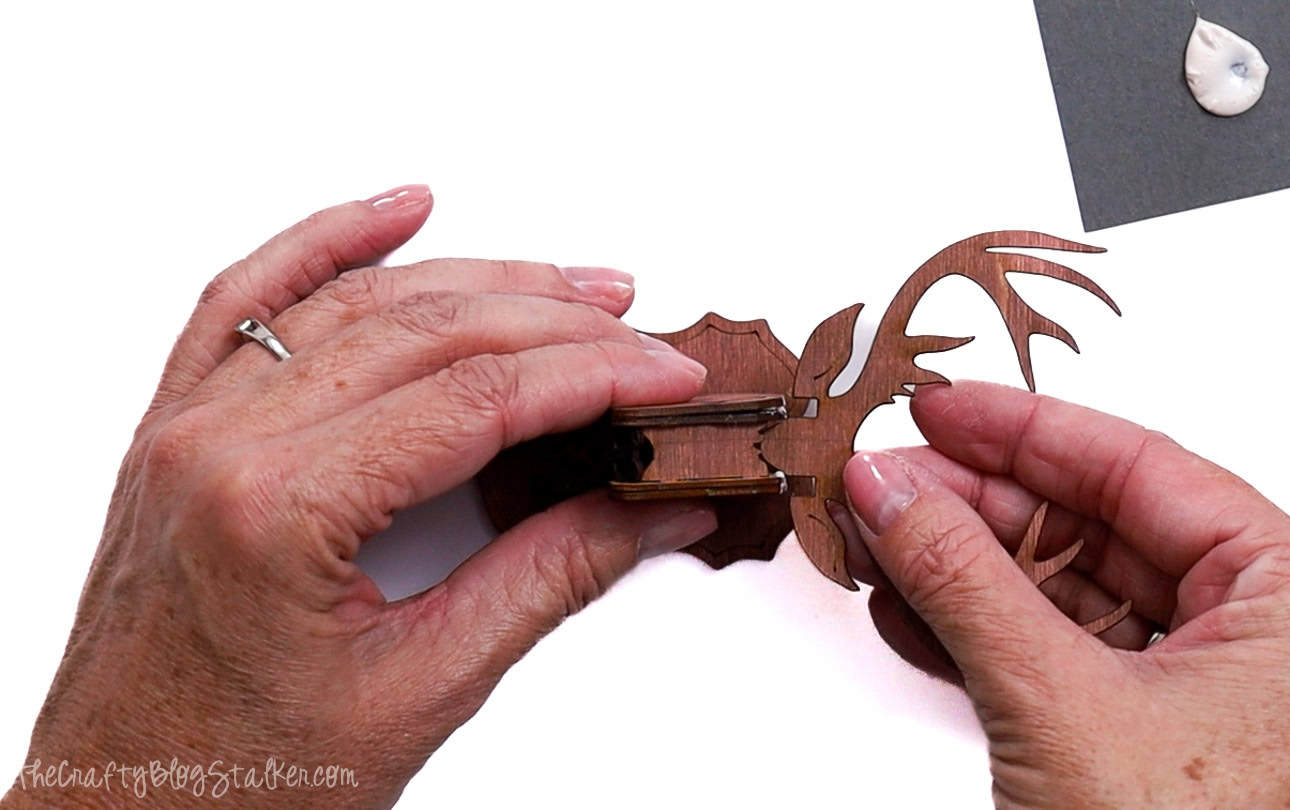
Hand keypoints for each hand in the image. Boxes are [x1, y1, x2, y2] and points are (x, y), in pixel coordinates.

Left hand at [4, 186, 717, 808]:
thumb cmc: (241, 780)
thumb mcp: (423, 689)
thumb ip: (550, 580)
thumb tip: (654, 511)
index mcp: (277, 511)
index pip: (474, 399)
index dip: (590, 376)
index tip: (664, 374)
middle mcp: (218, 446)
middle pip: (425, 333)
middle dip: (553, 321)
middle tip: (640, 332)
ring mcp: (187, 428)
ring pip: (352, 303)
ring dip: (473, 277)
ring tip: (567, 283)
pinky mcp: (176, 430)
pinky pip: (245, 302)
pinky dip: (326, 242)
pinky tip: (396, 209)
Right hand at [842, 382, 1289, 807]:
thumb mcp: (1055, 701)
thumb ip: (964, 578)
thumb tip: (891, 487)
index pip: (1141, 467)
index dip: (1026, 431)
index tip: (939, 408)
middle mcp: (1253, 628)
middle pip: (1093, 522)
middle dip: (977, 503)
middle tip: (887, 476)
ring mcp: (1194, 679)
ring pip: (1060, 584)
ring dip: (961, 563)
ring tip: (879, 532)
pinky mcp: (1136, 726)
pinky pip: (1047, 645)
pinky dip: (973, 625)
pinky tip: (905, 602)